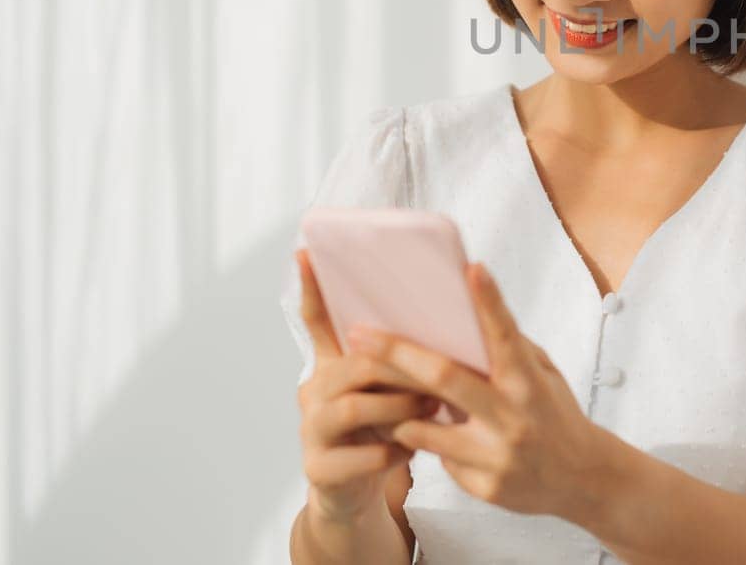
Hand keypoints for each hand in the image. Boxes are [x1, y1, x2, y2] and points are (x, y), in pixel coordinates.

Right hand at [293, 248, 434, 523]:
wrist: (357, 493)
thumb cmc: (382, 430)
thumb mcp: (389, 390)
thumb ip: (400, 357)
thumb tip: (441, 316)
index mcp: (332, 365)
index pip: (317, 320)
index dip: (310, 288)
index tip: (304, 253)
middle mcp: (313, 391)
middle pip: (352, 365)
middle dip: (398, 366)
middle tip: (437, 374)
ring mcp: (311, 430)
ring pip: (351, 407)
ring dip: (397, 407)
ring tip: (430, 409)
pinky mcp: (318, 469)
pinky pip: (359, 455)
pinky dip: (391, 452)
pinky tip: (411, 451)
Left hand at [347, 262, 610, 520]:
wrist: (583, 479)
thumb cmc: (556, 414)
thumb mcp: (543, 376)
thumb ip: (509, 351)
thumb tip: (471, 315)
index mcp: (529, 382)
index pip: (505, 336)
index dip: (489, 302)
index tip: (470, 268)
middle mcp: (513, 416)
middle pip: (445, 379)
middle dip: (396, 353)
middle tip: (358, 333)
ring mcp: (497, 455)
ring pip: (425, 429)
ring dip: (394, 409)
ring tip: (368, 390)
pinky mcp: (485, 486)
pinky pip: (440, 459)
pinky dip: (430, 443)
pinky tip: (428, 437)